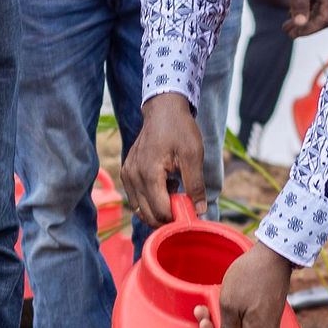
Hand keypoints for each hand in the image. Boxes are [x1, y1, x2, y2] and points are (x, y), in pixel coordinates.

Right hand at [121, 90, 206, 227]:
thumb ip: (196, 185)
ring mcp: (127, 175)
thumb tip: (200, 211)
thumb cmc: (179, 129)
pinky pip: (136, 199)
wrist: (163, 110)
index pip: (160, 211)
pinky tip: (165, 186)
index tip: (192, 212)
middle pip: (148, 215)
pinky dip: (150, 201)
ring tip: (174, 191)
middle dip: (167, 218)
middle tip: (185, 206)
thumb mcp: (194, 155)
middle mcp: (133, 176)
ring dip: (158, 210)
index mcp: (149, 173)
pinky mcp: (127, 173)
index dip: (177, 217)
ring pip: (140, 210)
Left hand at [203, 242, 295, 327]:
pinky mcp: (266, 315)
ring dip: (220, 326)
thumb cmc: (250, 277)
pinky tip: (218, 304)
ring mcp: (268, 325)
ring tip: (206, 308)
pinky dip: (231, 319)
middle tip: (203, 319)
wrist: (273, 255)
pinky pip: (247, 327)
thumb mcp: (230, 307)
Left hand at [247, 0, 327, 34]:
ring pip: (318, 10)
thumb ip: (298, 2)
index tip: (294, 32)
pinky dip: (304, 9)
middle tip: (287, 32)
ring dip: (304, 19)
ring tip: (286, 26)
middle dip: (306, 26)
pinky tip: (291, 13)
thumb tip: (300, 24)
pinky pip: (315, 1)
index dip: (310, 29)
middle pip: (323, 16)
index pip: (325, 18)